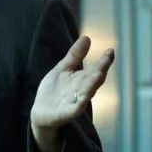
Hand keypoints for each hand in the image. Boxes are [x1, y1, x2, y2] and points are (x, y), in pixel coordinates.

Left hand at [30, 36, 114, 151]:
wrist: (40, 112)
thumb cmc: (54, 90)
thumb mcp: (63, 69)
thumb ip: (75, 55)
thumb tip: (87, 37)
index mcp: (82, 80)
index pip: (96, 69)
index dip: (103, 61)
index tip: (110, 50)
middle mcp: (81, 91)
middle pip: (93, 80)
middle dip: (100, 70)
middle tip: (107, 59)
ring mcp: (75, 103)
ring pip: (86, 94)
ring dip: (92, 85)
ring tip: (98, 74)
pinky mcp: (66, 114)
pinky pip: (74, 110)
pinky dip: (79, 105)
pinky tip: (83, 98)